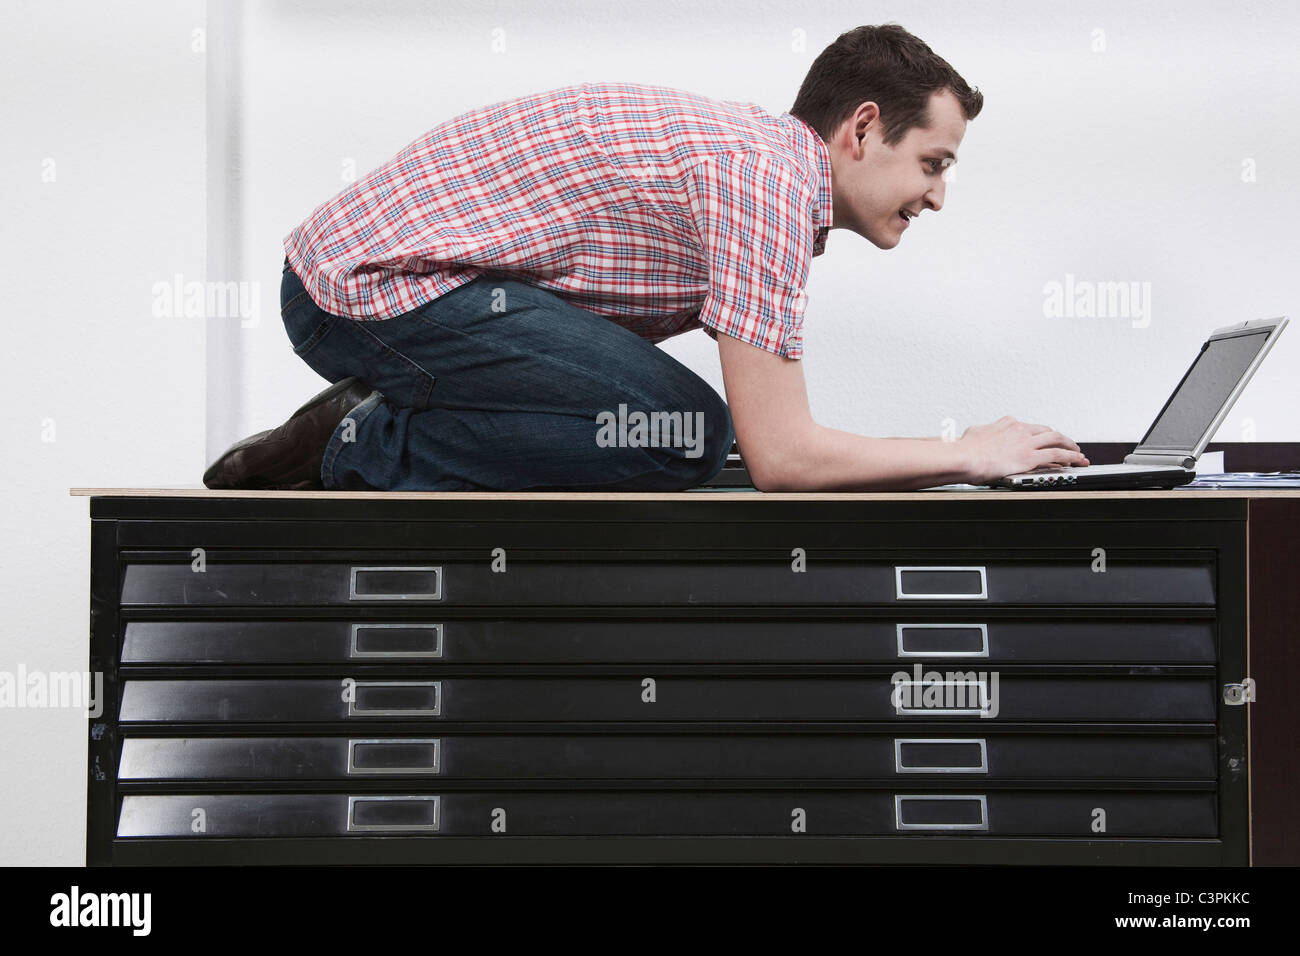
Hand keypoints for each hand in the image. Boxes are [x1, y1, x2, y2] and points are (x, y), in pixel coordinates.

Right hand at [957, 415, 1088, 483]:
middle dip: (1060, 438)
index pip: (1030, 428)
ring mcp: (1026, 442)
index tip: (1044, 441)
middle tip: (1067, 444)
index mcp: (1008, 423)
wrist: (963, 457)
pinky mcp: (1030, 457)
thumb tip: (979, 433)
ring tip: (1077, 453)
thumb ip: (983, 432)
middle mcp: (1020, 429)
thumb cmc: (964, 449)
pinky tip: (1076, 460)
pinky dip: (1070, 457)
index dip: (1040, 435)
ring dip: (1070, 446)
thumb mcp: (974, 433)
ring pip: (1057, 440)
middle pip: (1047, 431)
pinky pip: (1057, 455)